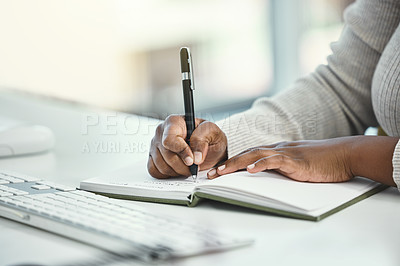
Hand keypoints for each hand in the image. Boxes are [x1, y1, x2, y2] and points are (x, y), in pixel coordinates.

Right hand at [147, 115, 227, 177]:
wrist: (210, 146)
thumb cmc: (209, 137)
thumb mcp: (212, 133)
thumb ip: (202, 140)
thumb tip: (195, 156)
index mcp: (174, 122)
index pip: (169, 139)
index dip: (181, 151)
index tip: (192, 160)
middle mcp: (161, 132)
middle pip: (166, 155)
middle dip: (183, 165)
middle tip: (195, 166)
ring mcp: (155, 145)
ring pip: (161, 165)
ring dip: (178, 171)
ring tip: (188, 167)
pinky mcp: (153, 158)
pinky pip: (155, 171)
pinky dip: (168, 174)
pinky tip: (178, 169)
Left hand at [207, 138, 354, 182]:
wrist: (344, 154)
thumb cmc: (322, 161)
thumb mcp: (296, 164)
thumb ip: (281, 168)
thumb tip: (266, 175)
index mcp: (277, 150)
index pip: (249, 154)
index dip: (232, 162)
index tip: (218, 171)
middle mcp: (278, 148)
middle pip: (246, 154)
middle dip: (227, 164)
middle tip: (211, 175)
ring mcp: (285, 153)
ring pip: (255, 155)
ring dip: (236, 163)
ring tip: (221, 172)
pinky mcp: (295, 160)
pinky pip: (274, 161)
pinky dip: (260, 165)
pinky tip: (249, 171)